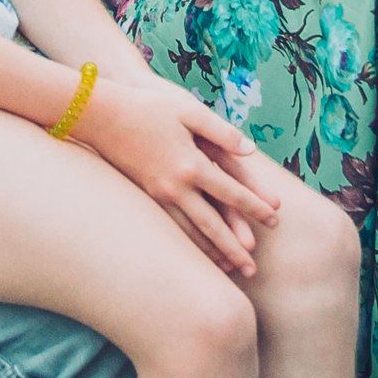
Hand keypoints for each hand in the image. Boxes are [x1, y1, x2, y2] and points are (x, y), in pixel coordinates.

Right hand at [73, 75, 277, 275]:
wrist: (102, 116)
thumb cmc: (148, 108)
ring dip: (212, 252)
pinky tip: (198, 252)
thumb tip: (251, 150)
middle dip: (235, 248)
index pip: (232, 192)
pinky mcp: (146, 197)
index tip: (275, 219)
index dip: (256, 207)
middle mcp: (176, 187)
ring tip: (230, 270)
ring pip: (190, 232)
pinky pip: (172, 228)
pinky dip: (189, 243)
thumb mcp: (189, 111)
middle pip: (213, 225)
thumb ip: (222, 132)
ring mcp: (158, 195)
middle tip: (254, 268)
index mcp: (192, 164)